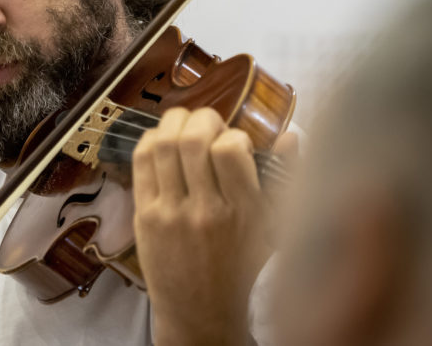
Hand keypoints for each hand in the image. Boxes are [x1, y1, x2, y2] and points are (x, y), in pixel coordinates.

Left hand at [132, 107, 270, 345]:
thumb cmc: (242, 267)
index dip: (233, 134)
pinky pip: (141, 162)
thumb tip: (290, 134)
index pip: (230, 149)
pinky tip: (164, 141)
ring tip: (186, 126)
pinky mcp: (145, 216)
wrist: (201, 312)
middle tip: (209, 125)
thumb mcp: (276, 229)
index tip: (236, 144)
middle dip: (202, 119)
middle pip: (192, 140)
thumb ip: (285, 179)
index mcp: (244, 213)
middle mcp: (205, 211)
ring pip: (162, 145)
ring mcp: (170, 213)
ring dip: (174, 123)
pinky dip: (151, 140)